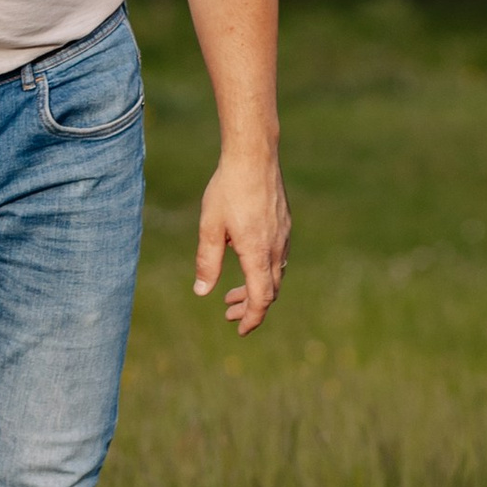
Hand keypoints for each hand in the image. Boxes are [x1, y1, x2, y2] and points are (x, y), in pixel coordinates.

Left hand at [196, 149, 289, 335]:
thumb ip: (207, 262)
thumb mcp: (210, 228)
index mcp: (258, 254)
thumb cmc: (228, 189)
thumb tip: (202, 293)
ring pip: (274, 274)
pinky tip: (243, 259)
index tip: (239, 330)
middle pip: (269, 291)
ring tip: (230, 293)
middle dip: (249, 307)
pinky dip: (261, 269)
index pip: (260, 299)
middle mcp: (276, 249)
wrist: (254, 156)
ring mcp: (283, 236)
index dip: (251, 319)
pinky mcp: (284, 224)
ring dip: (254, 288)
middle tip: (227, 313)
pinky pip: (277, 257)